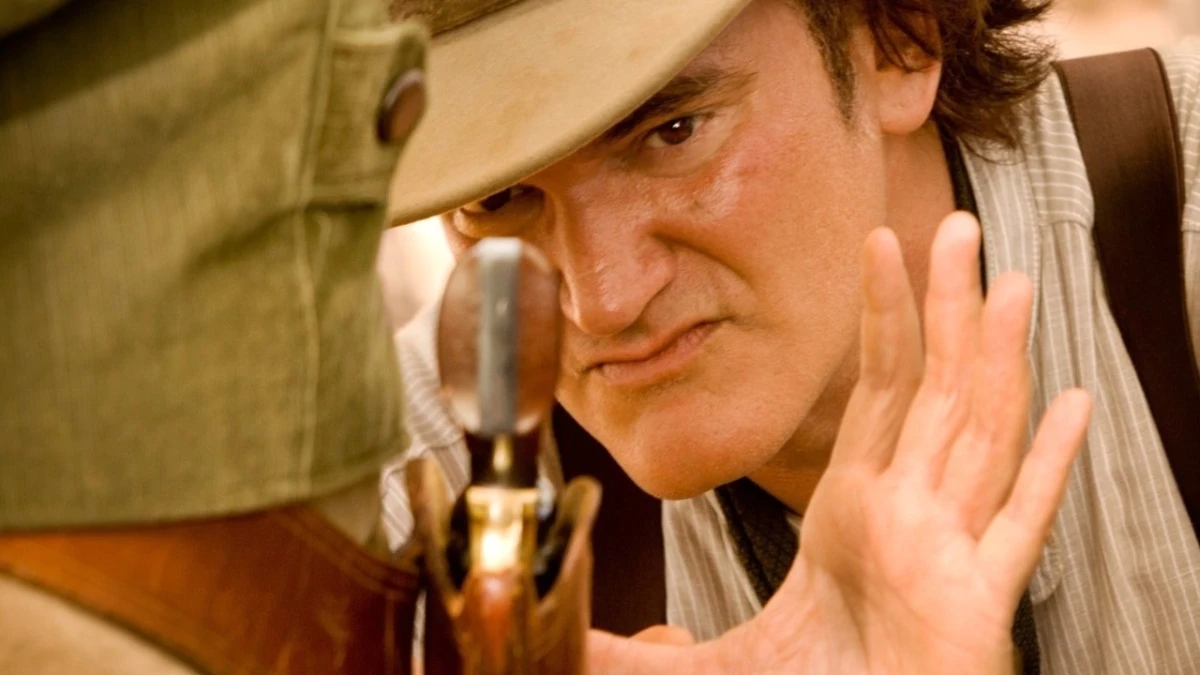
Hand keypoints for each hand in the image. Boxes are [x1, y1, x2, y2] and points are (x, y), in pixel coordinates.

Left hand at [587, 212, 1091, 673]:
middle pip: (935, 390)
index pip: (878, 395)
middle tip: (959, 227)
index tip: (879, 249)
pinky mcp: (978, 603)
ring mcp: (948, 555)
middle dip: (947, 308)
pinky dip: (1045, 467)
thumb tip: (565, 635)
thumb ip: (638, 650)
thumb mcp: (712, 668)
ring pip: (978, 435)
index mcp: (854, 515)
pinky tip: (1068, 406)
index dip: (884, 321)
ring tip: (1010, 285)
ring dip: (994, 359)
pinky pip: (1017, 525)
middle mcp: (908, 518)